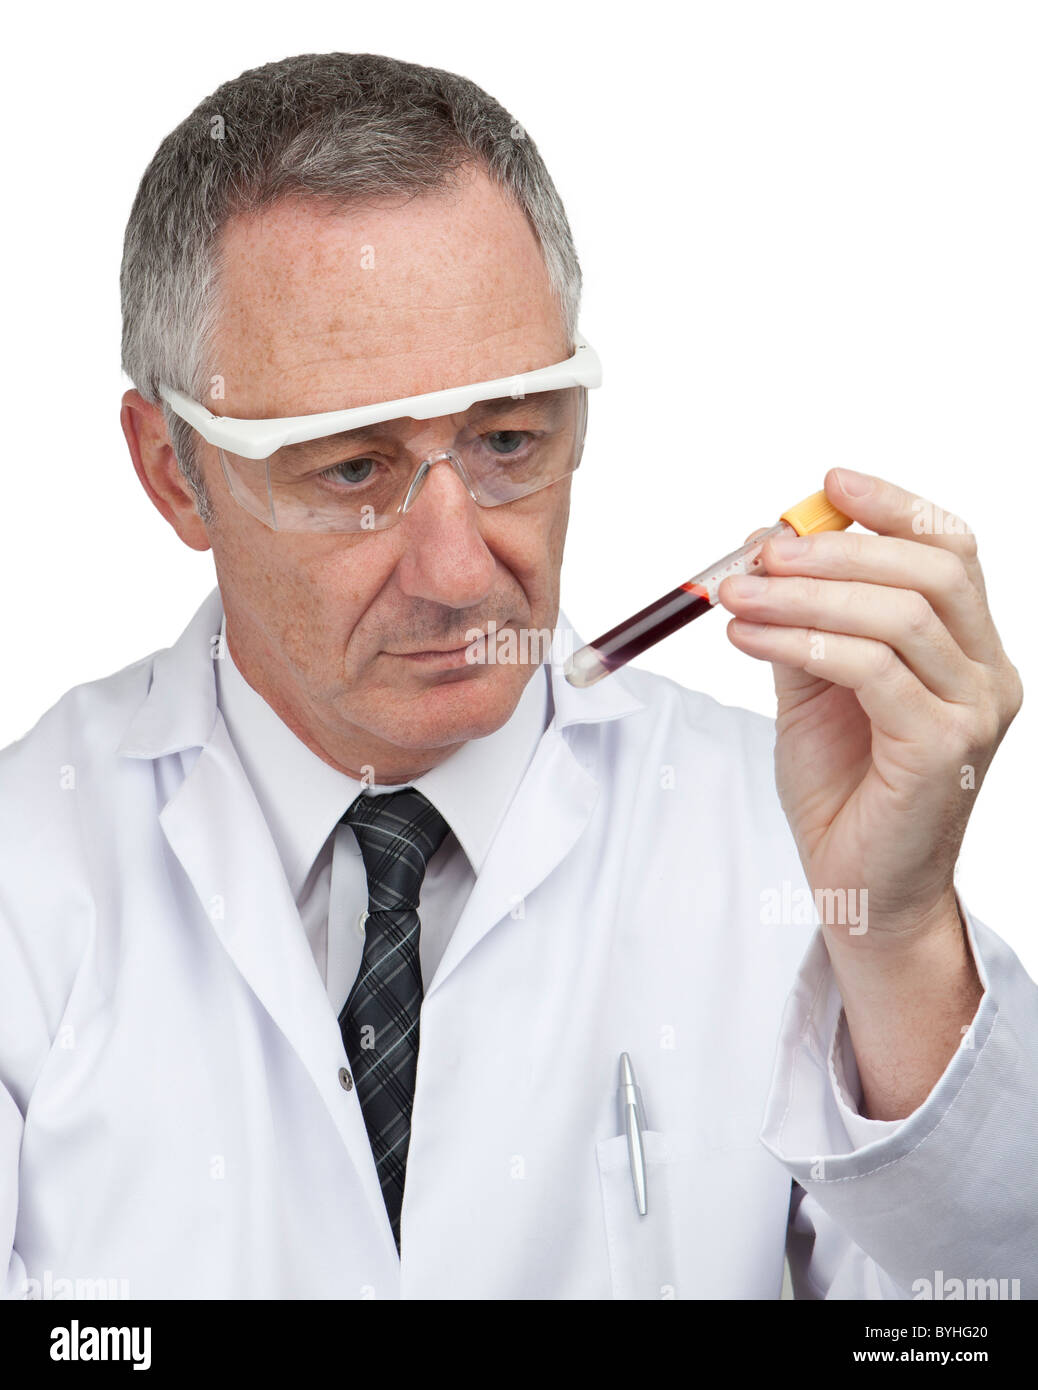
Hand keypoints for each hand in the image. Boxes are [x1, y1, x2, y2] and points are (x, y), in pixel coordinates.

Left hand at [718, 468, 1022, 939]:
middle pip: (932, 571)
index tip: (828, 482)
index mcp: (968, 650)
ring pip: (900, 615)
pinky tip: (749, 637)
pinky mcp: (941, 750)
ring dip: (806, 594)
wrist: (858, 887)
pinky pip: (873, 670)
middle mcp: (988, 674)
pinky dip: (805, 642)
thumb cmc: (843, 789)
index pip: (952, 552)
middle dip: (839, 548)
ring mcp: (973, 713)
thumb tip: (769, 549)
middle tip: (761, 551)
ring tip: (735, 593)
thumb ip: (807, 622)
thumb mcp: (816, 688)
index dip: (893, 506)